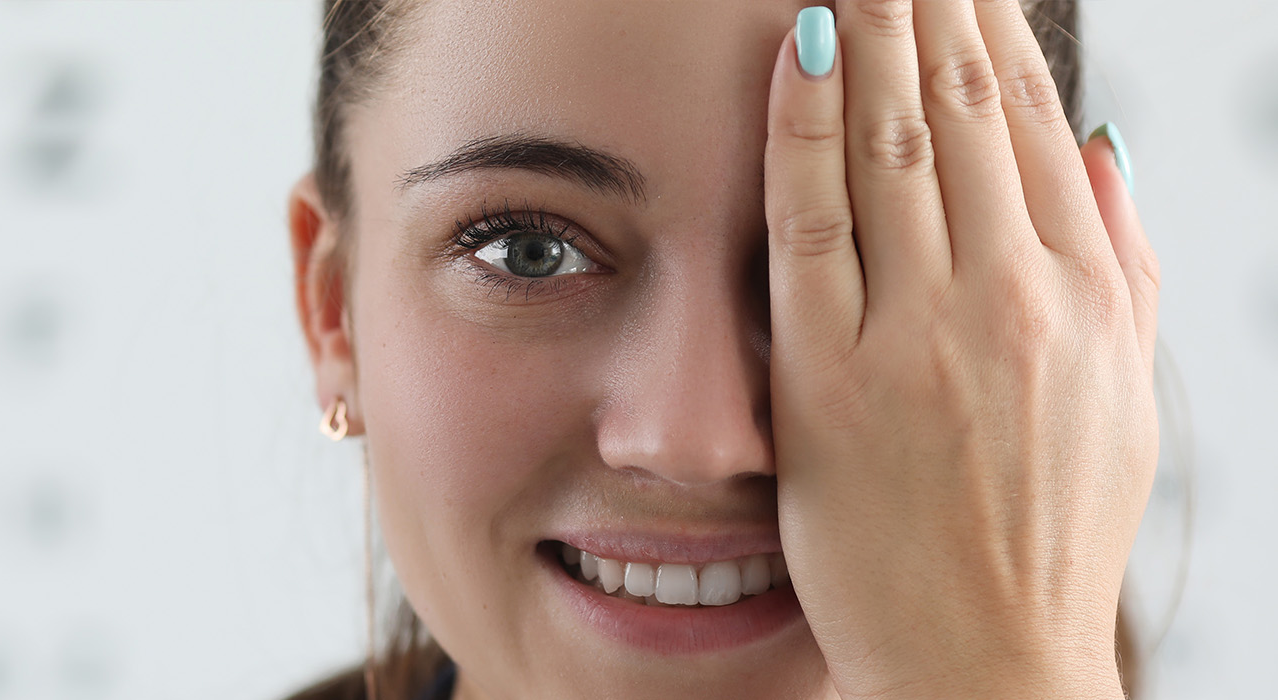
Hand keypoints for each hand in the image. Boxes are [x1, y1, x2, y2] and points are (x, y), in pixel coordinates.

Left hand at [762, 2, 1157, 698]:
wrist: (992, 658)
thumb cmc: (1048, 528)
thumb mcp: (1122, 394)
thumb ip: (1118, 262)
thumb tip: (1104, 144)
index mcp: (1085, 294)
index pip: (1035, 124)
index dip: (994, 30)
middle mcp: (1013, 300)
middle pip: (966, 114)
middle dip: (932, 7)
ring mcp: (921, 338)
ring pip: (897, 149)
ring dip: (878, 36)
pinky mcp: (833, 381)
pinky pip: (815, 226)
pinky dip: (807, 129)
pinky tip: (802, 54)